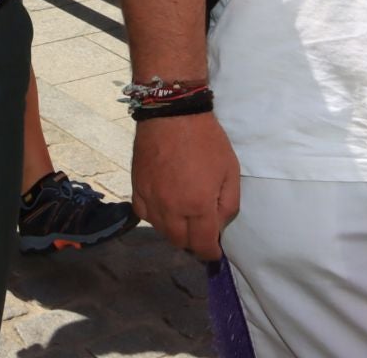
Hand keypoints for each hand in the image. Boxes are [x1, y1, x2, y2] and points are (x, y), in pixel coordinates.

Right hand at [131, 113, 239, 260]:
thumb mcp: (230, 171)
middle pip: (180, 242)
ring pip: (161, 230)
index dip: (210, 253)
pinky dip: (155, 217)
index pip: (202, 245)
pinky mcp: (136, 187)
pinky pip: (144, 214)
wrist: (172, 113)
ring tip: (184, 219)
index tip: (214, 252)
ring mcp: (150, 198)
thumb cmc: (207, 141)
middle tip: (201, 232)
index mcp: (197, 206)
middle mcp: (171, 208)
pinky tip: (164, 207)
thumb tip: (217, 226)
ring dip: (174, 231)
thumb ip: (227, 205)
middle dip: (193, 243)